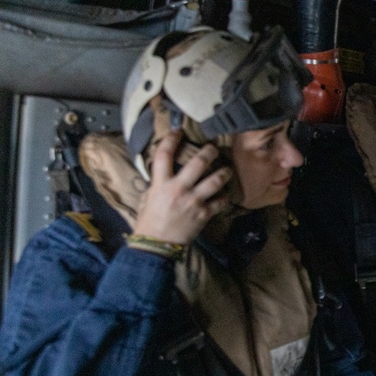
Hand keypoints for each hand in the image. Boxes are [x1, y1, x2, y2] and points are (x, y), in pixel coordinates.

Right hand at [131, 130, 231, 244]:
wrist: (156, 244)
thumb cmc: (149, 221)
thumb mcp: (148, 197)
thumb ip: (158, 183)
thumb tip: (165, 173)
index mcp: (161, 184)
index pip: (164, 155)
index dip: (172, 139)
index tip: (179, 131)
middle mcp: (178, 189)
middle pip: (198, 163)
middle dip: (209, 152)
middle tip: (213, 149)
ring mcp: (193, 201)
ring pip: (215, 180)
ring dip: (224, 172)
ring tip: (227, 170)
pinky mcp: (203, 214)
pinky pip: (220, 202)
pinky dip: (225, 197)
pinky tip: (225, 195)